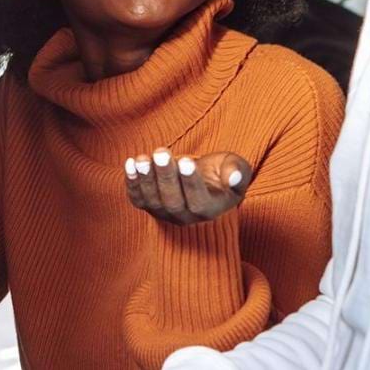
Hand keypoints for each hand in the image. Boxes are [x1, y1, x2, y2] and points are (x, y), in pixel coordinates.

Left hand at [125, 149, 251, 225]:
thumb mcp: (236, 167)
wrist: (201, 178)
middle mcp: (185, 217)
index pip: (198, 202)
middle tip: (162, 152)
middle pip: (173, 202)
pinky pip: (137, 199)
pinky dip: (132, 183)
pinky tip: (131, 163)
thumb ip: (238, 172)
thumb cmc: (221, 171)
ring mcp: (164, 213)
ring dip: (146, 179)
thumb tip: (234, 177)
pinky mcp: (148, 206)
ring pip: (153, 201)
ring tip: (143, 158)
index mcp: (210, 210)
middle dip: (166, 176)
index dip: (191, 183)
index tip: (187, 161)